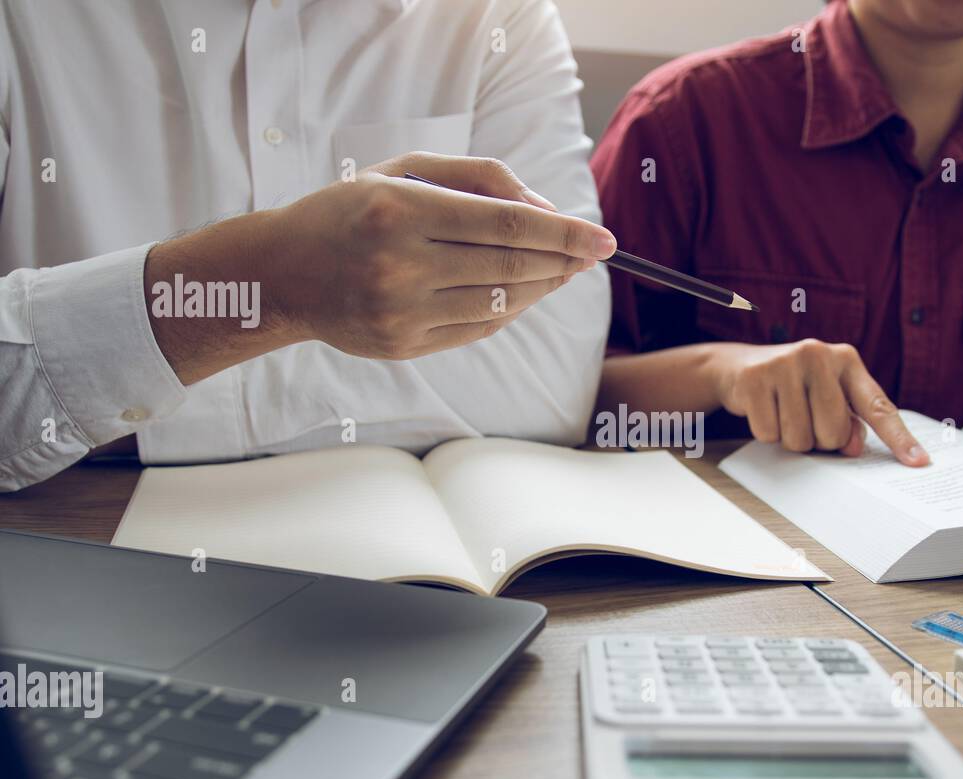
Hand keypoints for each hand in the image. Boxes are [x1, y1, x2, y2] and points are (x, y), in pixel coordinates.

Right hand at [262, 152, 615, 356]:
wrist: (283, 272)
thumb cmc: (352, 211)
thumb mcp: (403, 172)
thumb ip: (478, 178)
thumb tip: (548, 207)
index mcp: (402, 210)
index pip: (509, 223)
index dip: (565, 232)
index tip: (604, 239)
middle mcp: (401, 264)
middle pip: (513, 265)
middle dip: (565, 260)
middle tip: (594, 252)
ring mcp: (402, 311)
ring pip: (501, 302)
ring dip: (543, 286)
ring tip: (563, 269)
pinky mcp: (403, 345)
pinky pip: (479, 329)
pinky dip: (511, 310)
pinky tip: (525, 292)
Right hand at [709, 339, 928, 463]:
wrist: (737, 365)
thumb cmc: (792, 387)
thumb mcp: (825, 397)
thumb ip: (847, 421)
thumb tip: (852, 447)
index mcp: (846, 360)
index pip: (877, 406)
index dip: (899, 438)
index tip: (919, 463)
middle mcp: (819, 355)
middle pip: (834, 433)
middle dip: (818, 439)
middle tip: (803, 418)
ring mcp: (785, 363)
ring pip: (801, 438)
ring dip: (790, 438)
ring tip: (781, 412)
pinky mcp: (756, 378)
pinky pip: (770, 434)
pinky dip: (766, 432)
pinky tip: (762, 409)